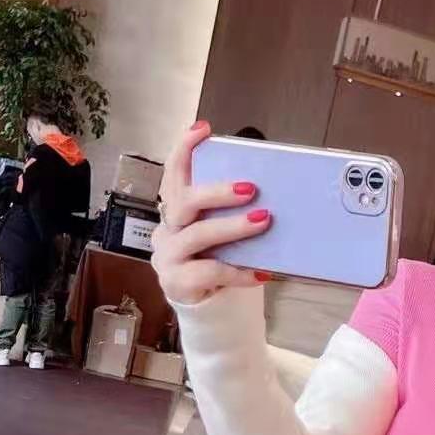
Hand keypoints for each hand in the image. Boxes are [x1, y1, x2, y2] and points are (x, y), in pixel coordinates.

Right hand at [151, 120, 271, 303]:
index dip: (184, 150)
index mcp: (174, 210)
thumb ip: (228, 211)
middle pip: (185, 202)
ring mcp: (168, 257)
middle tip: (251, 188)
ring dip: (233, 227)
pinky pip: (211, 272)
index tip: (203, 128)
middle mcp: (166, 230)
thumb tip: (268, 187)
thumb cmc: (217, 259)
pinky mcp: (177, 283)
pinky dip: (240, 271)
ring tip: (263, 220)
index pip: (172, 174)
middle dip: (218, 192)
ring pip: (198, 235)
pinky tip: (262, 272)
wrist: (207, 306)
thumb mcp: (220, 230)